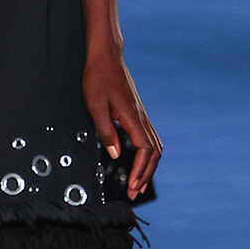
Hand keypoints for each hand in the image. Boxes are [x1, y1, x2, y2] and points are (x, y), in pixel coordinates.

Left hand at [83, 48, 161, 201]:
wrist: (106, 55)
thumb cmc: (98, 76)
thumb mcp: (95, 105)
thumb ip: (105, 131)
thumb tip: (116, 155)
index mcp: (132, 116)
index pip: (145, 150)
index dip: (139, 171)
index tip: (131, 186)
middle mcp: (141, 117)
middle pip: (154, 152)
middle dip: (146, 175)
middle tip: (134, 193)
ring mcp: (140, 114)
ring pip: (154, 146)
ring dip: (148, 167)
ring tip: (138, 184)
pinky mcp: (136, 113)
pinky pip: (148, 138)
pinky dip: (147, 155)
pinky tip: (138, 162)